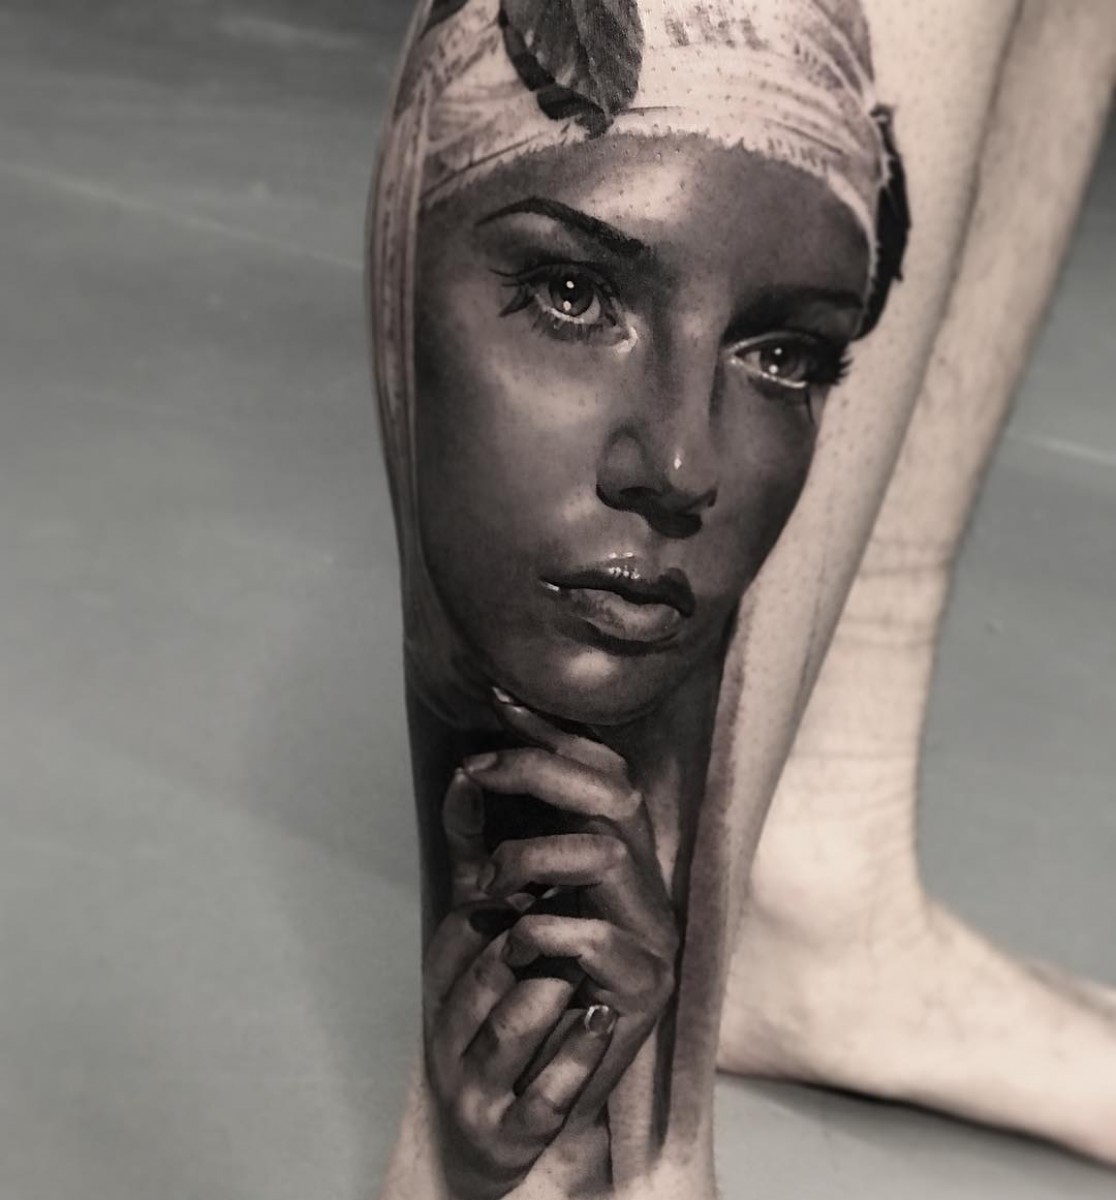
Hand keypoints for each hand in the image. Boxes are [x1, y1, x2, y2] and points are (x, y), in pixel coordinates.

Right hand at [423, 895, 616, 1196]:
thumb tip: (466, 785)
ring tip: (585, 971)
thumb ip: (476, 874)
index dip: (508, 901)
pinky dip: (575, 1059)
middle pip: (485, 975)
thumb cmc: (492, 1024)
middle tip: (581, 916)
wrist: (488, 1138)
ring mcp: (476, 1091)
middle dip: (533, 943)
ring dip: (549, 993)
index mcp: (440, 991)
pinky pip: (544, 1097)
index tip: (550, 882)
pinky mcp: (513, 1134)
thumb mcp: (479, 954)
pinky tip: (602, 1020)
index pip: (463, 930)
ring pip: (508, 1031)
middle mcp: (448, 1040)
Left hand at [461, 690, 679, 1117]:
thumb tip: (464, 774)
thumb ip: (476, 839)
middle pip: (615, 791)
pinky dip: (545, 927)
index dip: (556, 733)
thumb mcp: (488, 899)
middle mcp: (647, 883)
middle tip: (480, 771)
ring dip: (534, 853)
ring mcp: (654, 933)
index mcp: (619, 855)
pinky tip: (515, 937)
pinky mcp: (648, 989)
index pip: (604, 771)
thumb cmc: (518, 980)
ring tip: (490, 881)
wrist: (537, 1086)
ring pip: (608, 851)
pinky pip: (599, 937)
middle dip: (541, 769)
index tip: (502, 701)